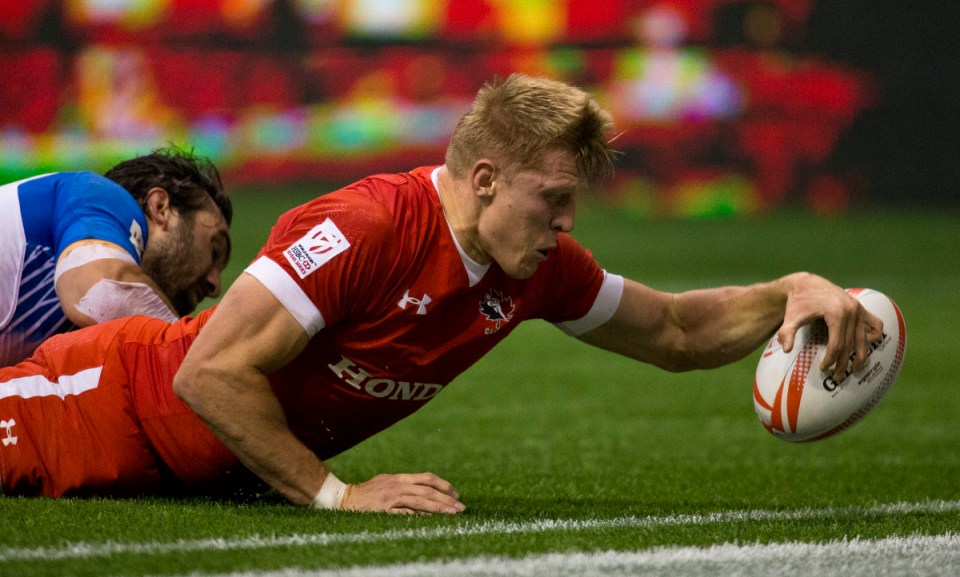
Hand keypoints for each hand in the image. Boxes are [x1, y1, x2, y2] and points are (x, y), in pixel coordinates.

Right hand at [340, 472, 465, 514]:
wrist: (343, 498)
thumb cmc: (366, 493)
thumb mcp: (386, 482)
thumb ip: (403, 485)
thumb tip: (423, 491)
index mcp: (399, 478)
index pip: (426, 478)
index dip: (443, 485)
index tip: (455, 494)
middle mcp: (397, 485)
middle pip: (428, 490)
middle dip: (447, 499)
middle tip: (461, 507)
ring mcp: (391, 498)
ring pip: (421, 501)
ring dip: (439, 508)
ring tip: (453, 514)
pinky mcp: (385, 510)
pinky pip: (406, 514)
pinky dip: (421, 516)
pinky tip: (432, 520)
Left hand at [776, 273, 883, 380]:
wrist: (805, 284)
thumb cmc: (797, 303)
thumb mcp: (790, 318)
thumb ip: (786, 333)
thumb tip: (786, 349)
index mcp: (836, 313)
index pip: (837, 344)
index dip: (831, 359)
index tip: (823, 369)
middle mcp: (851, 310)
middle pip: (850, 344)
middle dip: (844, 362)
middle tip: (837, 377)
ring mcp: (858, 308)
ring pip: (863, 338)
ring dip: (860, 355)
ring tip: (855, 370)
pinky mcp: (860, 306)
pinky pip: (875, 323)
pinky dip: (874, 334)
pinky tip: (869, 346)